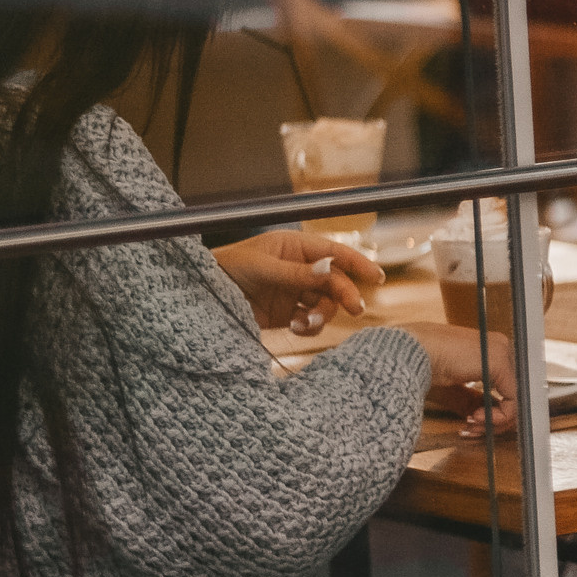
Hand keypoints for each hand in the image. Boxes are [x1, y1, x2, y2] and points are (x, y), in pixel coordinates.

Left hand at [215, 231, 382, 335]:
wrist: (200, 298)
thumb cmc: (224, 270)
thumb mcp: (261, 268)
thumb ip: (296, 273)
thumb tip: (329, 271)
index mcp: (293, 248)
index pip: (333, 253)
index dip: (357, 263)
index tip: (376, 277)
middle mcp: (298, 269)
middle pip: (335, 282)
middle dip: (344, 295)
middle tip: (355, 309)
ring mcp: (293, 292)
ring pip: (326, 304)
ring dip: (323, 315)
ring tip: (307, 324)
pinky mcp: (287, 315)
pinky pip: (311, 321)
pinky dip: (310, 327)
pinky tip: (297, 329)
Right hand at [394, 321, 520, 436]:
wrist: (408, 355)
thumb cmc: (421, 366)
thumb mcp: (454, 388)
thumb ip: (474, 399)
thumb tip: (489, 415)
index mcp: (489, 349)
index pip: (507, 386)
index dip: (494, 410)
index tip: (474, 423)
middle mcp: (500, 347)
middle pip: (514, 393)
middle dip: (495, 419)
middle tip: (474, 429)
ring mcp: (502, 352)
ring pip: (516, 398)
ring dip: (494, 420)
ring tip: (471, 424)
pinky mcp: (499, 362)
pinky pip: (513, 399)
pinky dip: (497, 417)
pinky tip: (475, 419)